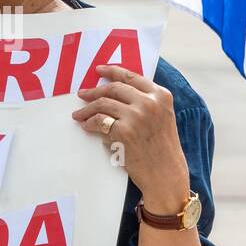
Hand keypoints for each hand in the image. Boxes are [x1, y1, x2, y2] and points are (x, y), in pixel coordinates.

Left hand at [71, 64, 190, 210]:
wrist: (166, 174)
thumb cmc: (162, 148)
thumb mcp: (162, 117)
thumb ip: (146, 102)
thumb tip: (114, 92)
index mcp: (161, 95)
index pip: (132, 77)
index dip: (112, 71)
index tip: (99, 70)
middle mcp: (150, 102)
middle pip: (114, 88)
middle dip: (94, 91)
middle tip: (82, 94)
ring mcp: (137, 116)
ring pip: (103, 104)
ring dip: (87, 109)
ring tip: (79, 114)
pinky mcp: (124, 131)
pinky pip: (99, 122)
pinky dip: (89, 124)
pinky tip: (86, 126)